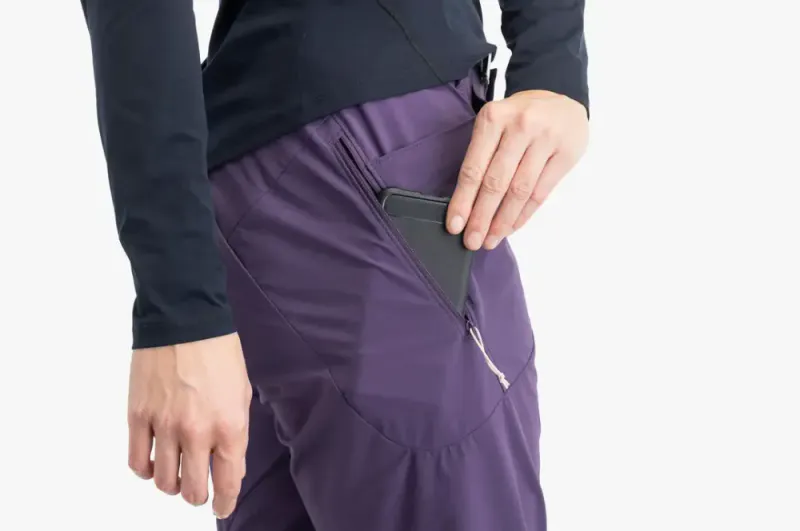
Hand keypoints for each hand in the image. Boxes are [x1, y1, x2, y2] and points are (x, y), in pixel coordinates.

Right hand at [127, 333, 251, 518]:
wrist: (185, 320)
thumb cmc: (219, 353)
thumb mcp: (241, 394)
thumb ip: (236, 433)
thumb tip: (229, 466)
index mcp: (229, 426)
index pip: (227, 482)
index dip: (225, 502)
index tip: (222, 506)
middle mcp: (197, 432)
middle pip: (193, 489)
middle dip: (198, 496)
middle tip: (199, 490)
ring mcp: (165, 426)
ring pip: (163, 481)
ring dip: (172, 484)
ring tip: (177, 473)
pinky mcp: (138, 416)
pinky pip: (137, 461)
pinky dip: (145, 469)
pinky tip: (153, 461)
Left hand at [447, 90, 588, 248]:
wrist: (562, 100)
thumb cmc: (520, 118)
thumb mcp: (496, 124)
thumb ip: (482, 156)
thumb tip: (466, 204)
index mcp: (493, 118)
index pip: (474, 168)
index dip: (463, 200)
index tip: (454, 225)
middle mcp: (519, 126)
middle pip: (495, 182)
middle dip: (481, 217)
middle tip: (472, 241)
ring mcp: (545, 139)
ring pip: (519, 191)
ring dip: (503, 221)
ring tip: (492, 240)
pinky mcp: (566, 153)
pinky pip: (541, 192)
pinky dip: (524, 214)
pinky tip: (512, 227)